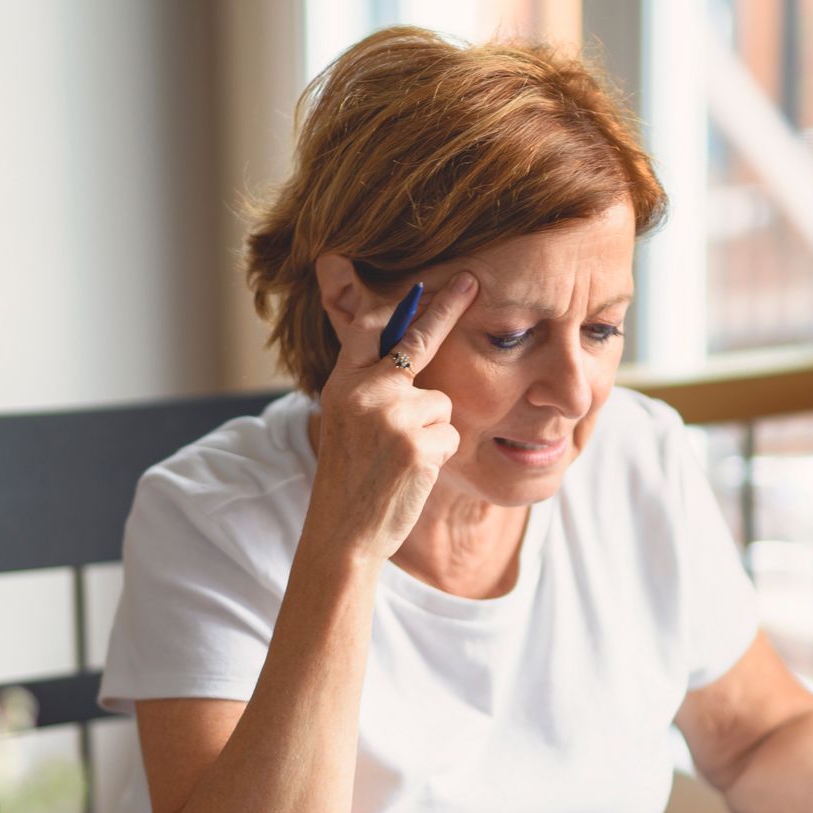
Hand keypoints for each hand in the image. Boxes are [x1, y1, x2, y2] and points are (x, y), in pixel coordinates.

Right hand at [309, 271, 480, 562]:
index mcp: (342, 384)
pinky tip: (411, 472)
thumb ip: (370, 385)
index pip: (374, 329)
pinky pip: (451, 434)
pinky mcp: (417, 444)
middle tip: (470, 281)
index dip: (405, 304)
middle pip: (416, 342)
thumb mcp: (347, 421)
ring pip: (441, 403)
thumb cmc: (351, 478)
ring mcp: (392, 417)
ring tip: (401, 458)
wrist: (344, 531)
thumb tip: (404, 352)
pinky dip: (440, 454)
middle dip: (445, 308)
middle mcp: (364, 392)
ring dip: (433, 430)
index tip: (429, 280)